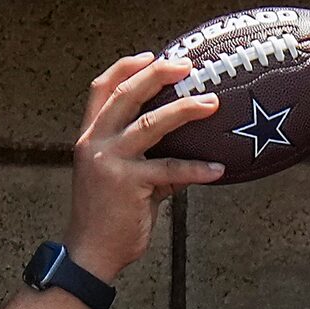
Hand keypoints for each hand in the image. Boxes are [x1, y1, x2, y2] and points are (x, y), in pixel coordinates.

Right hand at [62, 54, 226, 280]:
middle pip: (125, 95)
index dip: (126, 67)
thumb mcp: (122, 181)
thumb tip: (186, 160)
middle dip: (157, 75)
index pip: (102, 88)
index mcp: (91, 137)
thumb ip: (148, 163)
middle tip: (187, 67)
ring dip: (184, 111)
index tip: (152, 56)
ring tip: (211, 104)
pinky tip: (219, 170)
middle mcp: (95, 143)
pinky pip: (171, 171)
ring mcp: (110, 162)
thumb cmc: (108, 217)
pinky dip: (197, 169)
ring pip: (149, 125)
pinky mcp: (128, 184)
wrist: (91, 252)